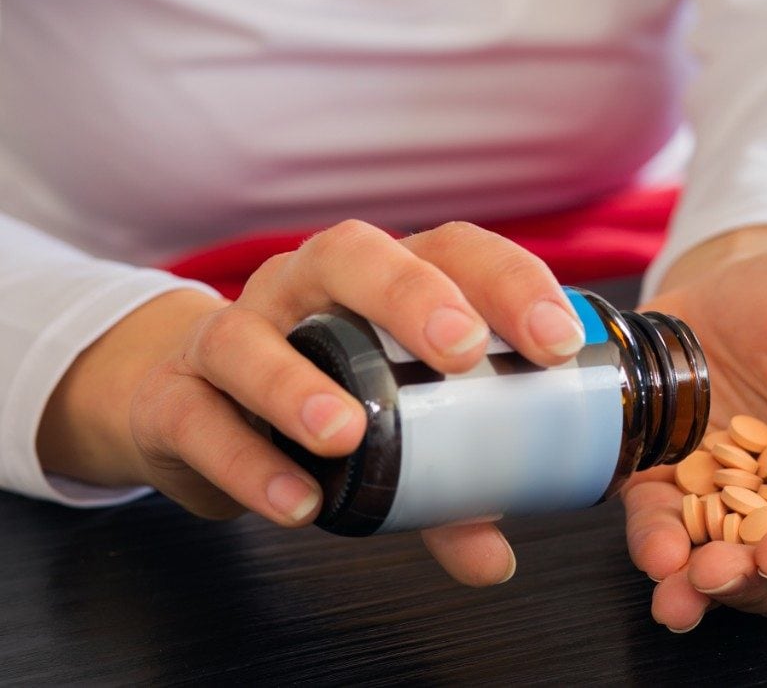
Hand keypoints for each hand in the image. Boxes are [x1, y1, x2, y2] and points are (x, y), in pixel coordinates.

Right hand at [38, 220, 587, 585]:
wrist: (191, 408)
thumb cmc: (318, 398)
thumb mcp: (393, 434)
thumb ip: (445, 491)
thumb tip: (494, 555)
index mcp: (382, 280)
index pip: (452, 249)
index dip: (508, 282)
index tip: (555, 342)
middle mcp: (307, 288)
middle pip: (351, 253)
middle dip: (410, 294)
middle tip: (460, 350)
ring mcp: (234, 331)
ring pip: (249, 334)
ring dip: (297, 384)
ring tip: (347, 435)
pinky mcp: (173, 394)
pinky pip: (196, 416)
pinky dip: (245, 460)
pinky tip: (295, 502)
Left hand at [622, 227, 766, 630]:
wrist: (725, 278)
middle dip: (747, 582)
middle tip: (714, 574)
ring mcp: (721, 495)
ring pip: (716, 563)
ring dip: (694, 585)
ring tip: (675, 592)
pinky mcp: (666, 480)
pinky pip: (659, 522)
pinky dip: (654, 542)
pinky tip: (654, 550)